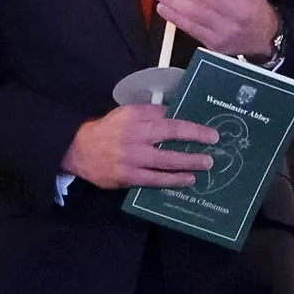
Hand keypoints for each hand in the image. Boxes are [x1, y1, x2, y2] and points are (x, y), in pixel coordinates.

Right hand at [62, 105, 216, 189]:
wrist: (78, 151)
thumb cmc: (108, 131)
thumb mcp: (126, 114)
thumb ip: (150, 113)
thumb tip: (178, 113)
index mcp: (135, 116)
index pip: (167, 116)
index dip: (190, 124)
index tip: (208, 130)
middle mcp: (135, 134)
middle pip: (171, 134)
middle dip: (196, 138)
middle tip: (215, 142)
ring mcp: (132, 157)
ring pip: (167, 160)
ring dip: (190, 162)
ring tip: (207, 163)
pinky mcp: (128, 176)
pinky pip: (156, 179)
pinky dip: (174, 180)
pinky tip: (188, 179)